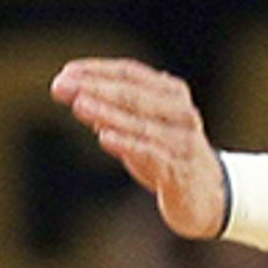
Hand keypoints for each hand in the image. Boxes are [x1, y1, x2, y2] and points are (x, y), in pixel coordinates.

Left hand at [51, 58, 229, 237]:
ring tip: (78, 105)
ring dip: (106, 113)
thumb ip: (109, 113)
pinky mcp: (179, 171)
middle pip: (133, 94)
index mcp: (171, 93)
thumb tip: (72, 94)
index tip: (66, 73)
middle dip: (95, 88)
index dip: (97, 71)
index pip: (131, 73)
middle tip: (60, 86)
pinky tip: (105, 137)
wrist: (207, 196)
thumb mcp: (139, 129)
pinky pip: (151, 153)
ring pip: (140, 123)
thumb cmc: (167, 155)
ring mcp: (182, 140)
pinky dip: (127, 144)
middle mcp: (180, 111)